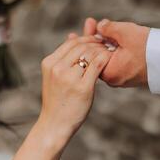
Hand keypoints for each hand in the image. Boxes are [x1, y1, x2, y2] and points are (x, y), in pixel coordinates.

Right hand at [13, 36, 110, 159]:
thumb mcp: (55, 76)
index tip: (96, 40)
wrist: (55, 123)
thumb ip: (64, 58)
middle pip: (81, 46)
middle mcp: (57, 68)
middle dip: (96, 42)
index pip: (71, 43)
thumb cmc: (58, 99)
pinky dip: (105, 58)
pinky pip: (98, 65)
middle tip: (106, 44)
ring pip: (90, 53)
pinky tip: (110, 58)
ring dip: (102, 50)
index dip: (86, 38)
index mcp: (49, 63)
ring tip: (109, 51)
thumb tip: (73, 36)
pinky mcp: (83, 87)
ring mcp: (69, 78)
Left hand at [83, 18, 149, 86]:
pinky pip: (117, 61)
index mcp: (109, 73)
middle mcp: (114, 79)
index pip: (90, 56)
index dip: (86, 38)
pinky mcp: (130, 75)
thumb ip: (107, 28)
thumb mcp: (125, 32)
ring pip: (108, 58)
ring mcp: (122, 78)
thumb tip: (98, 26)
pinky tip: (112, 37)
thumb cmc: (149, 47)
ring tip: (99, 27)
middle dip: (94, 39)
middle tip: (90, 24)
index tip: (84, 26)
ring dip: (104, 43)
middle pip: (98, 57)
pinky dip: (114, 49)